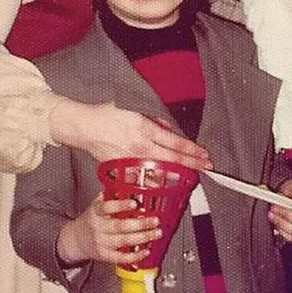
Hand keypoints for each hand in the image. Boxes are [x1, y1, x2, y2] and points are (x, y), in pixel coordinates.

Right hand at [52, 99, 211, 170]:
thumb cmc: (107, 114)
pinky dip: (156, 181)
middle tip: (207, 167)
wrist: (84, 127)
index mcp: (144, 129)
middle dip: (192, 163)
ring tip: (193, 175)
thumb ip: (155, 120)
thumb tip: (170, 130)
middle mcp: (139, 147)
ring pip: (159, 172)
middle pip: (172, 159)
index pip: (174, 142)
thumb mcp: (135, 109)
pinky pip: (143, 177)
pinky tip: (166, 183)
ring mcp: (131, 160)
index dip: (192, 149)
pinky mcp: (123, 169)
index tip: (204, 153)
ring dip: (177, 174)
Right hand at [57, 194, 160, 265]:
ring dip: (142, 238)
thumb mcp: (98, 204)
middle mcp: (98, 227)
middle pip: (119, 226)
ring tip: (156, 233)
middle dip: (140, 224)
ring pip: (123, 241)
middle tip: (155, 220)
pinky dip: (135, 256)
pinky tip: (146, 251)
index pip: (106, 207)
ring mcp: (101, 242)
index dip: (120, 205)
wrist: (76, 239)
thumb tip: (133, 179)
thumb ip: (113, 194)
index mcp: (96, 212)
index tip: (134, 203)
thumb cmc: (93, 218)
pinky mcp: (104, 255)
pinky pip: (121, 257)